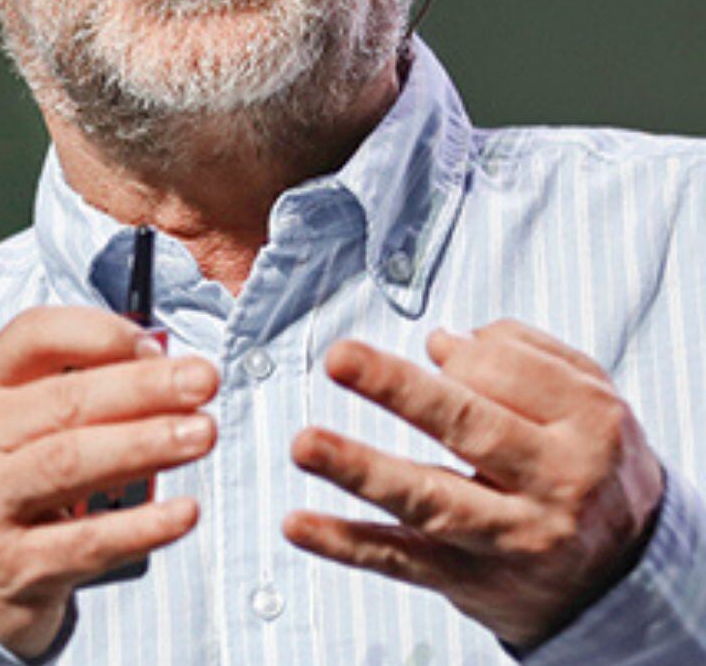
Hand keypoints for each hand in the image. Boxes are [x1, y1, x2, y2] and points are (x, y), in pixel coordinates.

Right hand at [0, 307, 218, 657]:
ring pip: (70, 463)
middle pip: (63, 401)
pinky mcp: (15, 566)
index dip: (97, 333)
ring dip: (144, 444)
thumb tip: (159, 365)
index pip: (31, 337)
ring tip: (201, 433)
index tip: (152, 344)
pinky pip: (86, 542)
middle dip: (143, 387)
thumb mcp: (8, 425)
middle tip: (202, 381)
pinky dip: (141, 526)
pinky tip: (184, 512)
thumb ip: (68, 390)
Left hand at [286, 320, 664, 648]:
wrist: (625, 577)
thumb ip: (524, 356)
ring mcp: (511, 539)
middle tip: (340, 357)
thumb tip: (442, 343)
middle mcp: (554, 486)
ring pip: (431, 500)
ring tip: (304, 444)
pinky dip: (347, 543)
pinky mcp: (468, 579)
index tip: (440, 349)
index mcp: (588, 428)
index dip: (466, 356)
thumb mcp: (588, 401)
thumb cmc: (588, 463)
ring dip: (362, 471)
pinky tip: (297, 524)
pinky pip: (401, 559)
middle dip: (401, 391)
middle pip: (471, 429)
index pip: (509, 375)